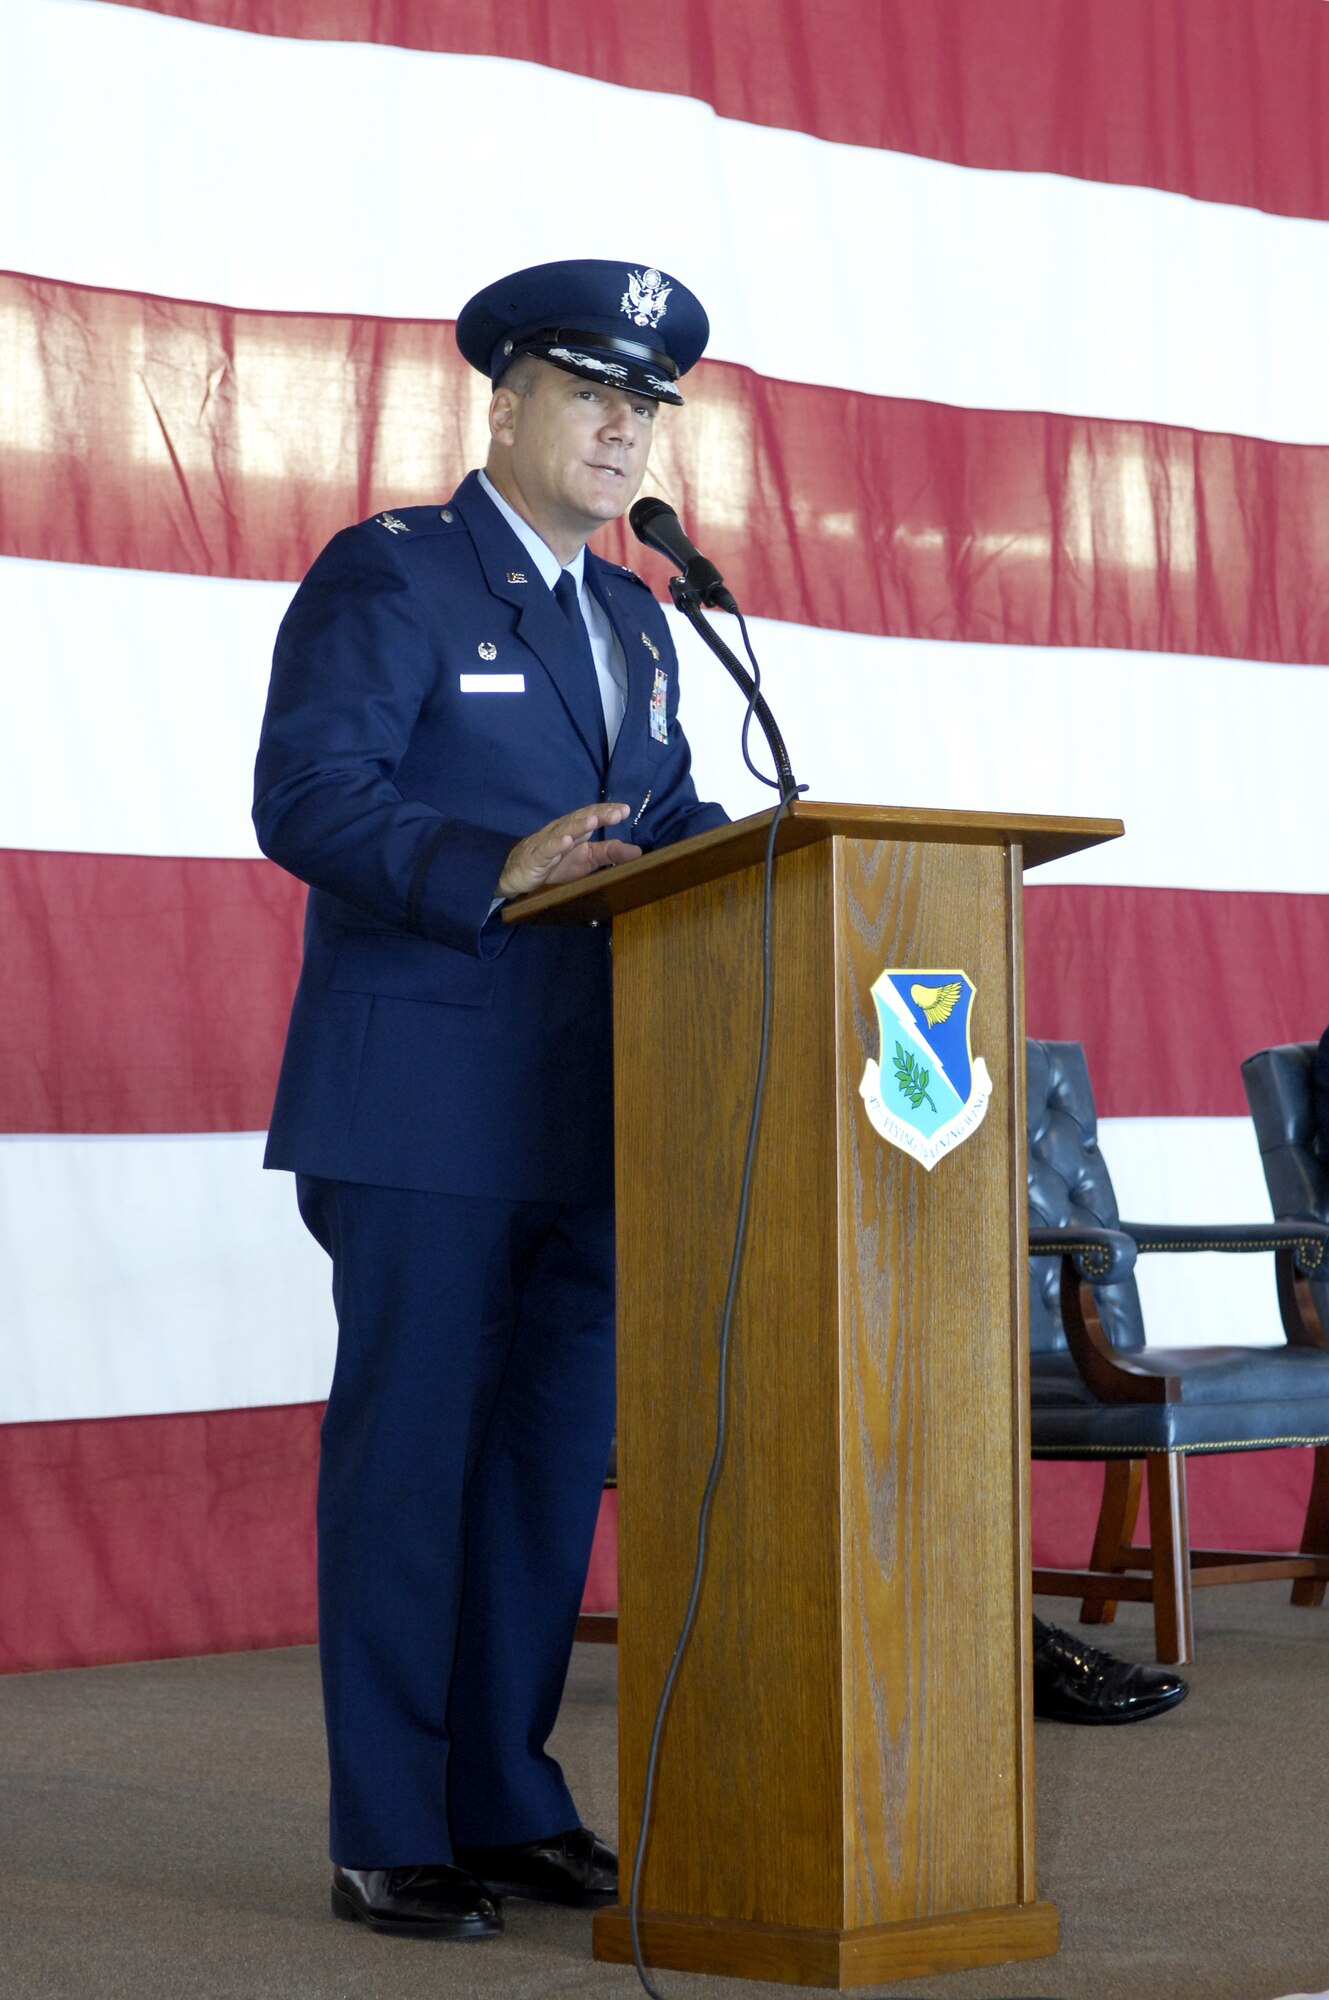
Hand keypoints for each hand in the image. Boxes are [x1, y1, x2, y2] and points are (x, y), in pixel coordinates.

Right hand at [498, 803, 642, 897]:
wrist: (517, 875)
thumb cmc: (554, 865)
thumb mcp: (587, 860)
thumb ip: (609, 853)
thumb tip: (638, 851)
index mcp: (575, 831)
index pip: (592, 816)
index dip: (607, 811)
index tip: (625, 809)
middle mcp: (562, 831)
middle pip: (581, 819)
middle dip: (599, 814)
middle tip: (617, 812)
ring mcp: (547, 843)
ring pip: (564, 831)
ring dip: (579, 825)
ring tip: (594, 820)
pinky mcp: (535, 858)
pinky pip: (545, 850)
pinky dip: (555, 845)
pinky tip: (566, 841)